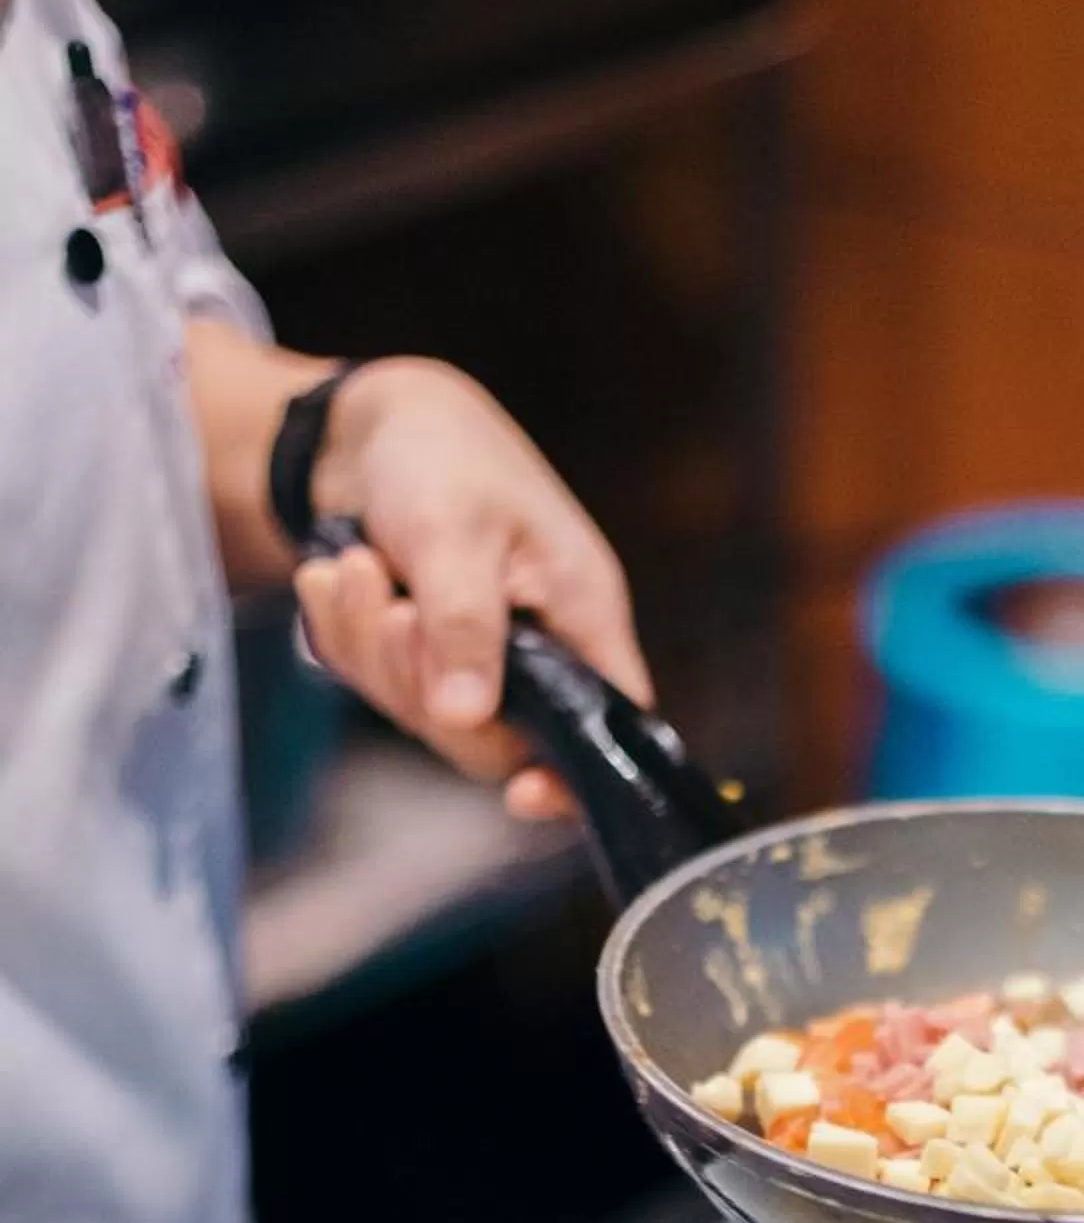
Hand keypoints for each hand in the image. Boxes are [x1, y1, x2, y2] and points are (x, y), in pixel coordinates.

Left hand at [291, 357, 649, 822]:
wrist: (366, 427)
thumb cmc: (440, 459)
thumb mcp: (454, 533)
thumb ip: (466, 627)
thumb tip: (468, 719)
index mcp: (583, 618)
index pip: (611, 725)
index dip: (576, 776)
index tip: (525, 796)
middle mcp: (542, 654)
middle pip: (494, 739)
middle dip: (421, 681)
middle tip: (389, 607)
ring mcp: (478, 663)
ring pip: (426, 716)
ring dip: (370, 648)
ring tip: (351, 568)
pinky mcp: (422, 660)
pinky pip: (379, 687)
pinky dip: (344, 637)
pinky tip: (333, 579)